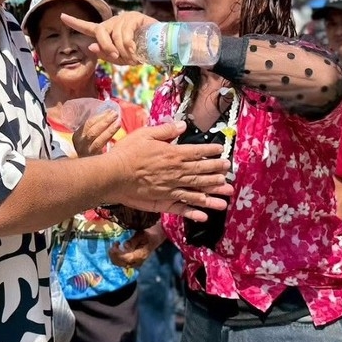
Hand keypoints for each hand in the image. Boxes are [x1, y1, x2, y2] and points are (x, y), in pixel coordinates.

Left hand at [62, 11, 155, 65]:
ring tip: (133, 59)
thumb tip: (91, 46)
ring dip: (123, 51)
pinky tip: (135, 52)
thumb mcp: (121, 59)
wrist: (161, 46)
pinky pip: (126, 33)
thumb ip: (106, 54)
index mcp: (106, 33)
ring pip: (115, 36)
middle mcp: (112, 23)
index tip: (61, 16)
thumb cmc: (139, 53)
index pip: (88, 27)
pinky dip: (129, 46)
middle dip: (106, 47)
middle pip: (99, 32)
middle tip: (118, 57)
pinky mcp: (134, 17)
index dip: (74, 22)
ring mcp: (123, 18)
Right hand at [74, 110, 119, 156]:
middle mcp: (80, 145)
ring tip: (118, 122)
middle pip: (92, 131)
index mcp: (77, 136)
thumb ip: (95, 126)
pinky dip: (110, 140)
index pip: (87, 124)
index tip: (109, 110)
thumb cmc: (91, 147)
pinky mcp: (94, 160)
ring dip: (109, 130)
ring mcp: (87, 153)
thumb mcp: (88, 137)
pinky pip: (103, 149)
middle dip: (104, 121)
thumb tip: (108, 112)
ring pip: (98, 141)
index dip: (99, 116)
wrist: (87, 168)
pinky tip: (117, 135)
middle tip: (115, 114)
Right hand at [106, 121, 232, 222]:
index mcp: (173, 154)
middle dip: (217, 170)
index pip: (197, 152)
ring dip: (214, 192)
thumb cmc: (127, 153)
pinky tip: (205, 215)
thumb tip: (182, 126)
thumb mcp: (145, 134)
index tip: (221, 152)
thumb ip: (165, 131)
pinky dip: (194, 212)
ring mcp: (172, 188)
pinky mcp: (163, 202)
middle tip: (229, 171)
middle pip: (202, 171)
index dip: (211, 151)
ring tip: (227, 193)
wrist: (113, 175)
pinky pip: (182, 208)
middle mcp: (177, 172)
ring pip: (197, 190)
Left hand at [109, 225, 166, 267]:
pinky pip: (119, 262)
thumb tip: (125, 246)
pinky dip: (115, 256)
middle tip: (114, 243)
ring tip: (116, 244)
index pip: (127, 258)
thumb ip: (133, 241)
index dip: (118, 253)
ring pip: (118, 263)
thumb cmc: (148, 235)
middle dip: (114, 254)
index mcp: (141, 255)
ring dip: (113, 255)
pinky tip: (117, 247)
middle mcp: (137, 262)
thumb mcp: (142, 235)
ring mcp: (133, 263)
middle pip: (120, 263)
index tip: (115, 244)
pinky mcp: (130, 262)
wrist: (154, 238)